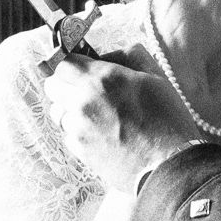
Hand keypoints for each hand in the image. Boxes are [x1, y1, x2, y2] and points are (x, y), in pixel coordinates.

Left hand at [42, 55, 195, 192]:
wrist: (169, 166)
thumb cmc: (168, 122)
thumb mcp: (157, 78)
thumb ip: (129, 56)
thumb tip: (107, 54)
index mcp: (105, 78)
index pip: (64, 62)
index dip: (72, 64)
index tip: (82, 69)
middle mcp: (85, 100)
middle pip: (52, 85)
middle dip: (65, 85)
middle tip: (84, 91)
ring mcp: (78, 126)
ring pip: (57, 111)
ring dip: (69, 110)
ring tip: (95, 116)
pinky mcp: (78, 149)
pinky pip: (66, 134)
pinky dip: (77, 132)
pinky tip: (101, 135)